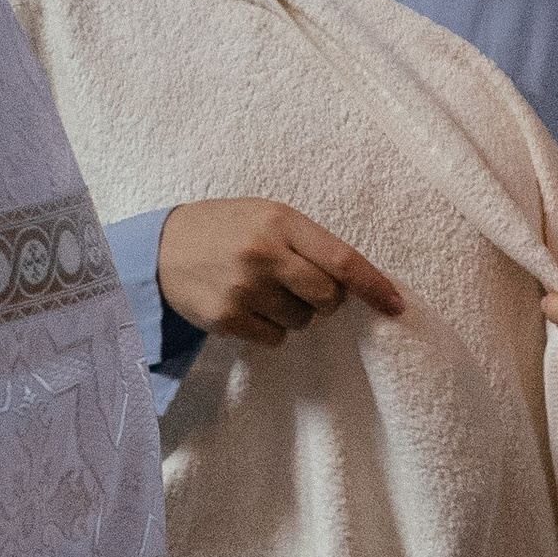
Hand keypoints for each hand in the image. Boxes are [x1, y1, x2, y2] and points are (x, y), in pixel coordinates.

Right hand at [157, 200, 403, 346]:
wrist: (161, 248)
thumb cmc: (226, 230)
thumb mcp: (266, 217)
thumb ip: (307, 243)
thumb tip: (353, 285)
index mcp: (281, 222)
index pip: (342, 260)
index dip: (374, 286)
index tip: (396, 306)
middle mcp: (264, 254)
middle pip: (327, 298)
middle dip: (325, 300)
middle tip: (300, 286)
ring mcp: (244, 288)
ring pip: (302, 322)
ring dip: (293, 313)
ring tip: (262, 290)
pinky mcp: (227, 318)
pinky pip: (274, 338)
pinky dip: (269, 328)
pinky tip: (246, 306)